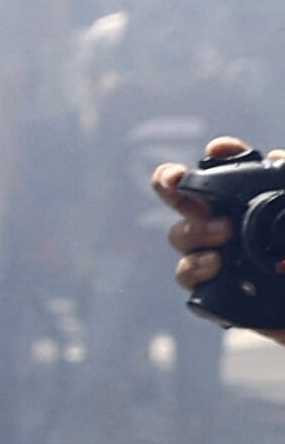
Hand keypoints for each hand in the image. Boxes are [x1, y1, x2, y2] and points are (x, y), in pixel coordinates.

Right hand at [153, 137, 252, 288]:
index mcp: (250, 210)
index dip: (218, 157)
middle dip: (169, 183)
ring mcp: (218, 260)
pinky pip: (188, 277)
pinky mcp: (216, 293)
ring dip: (195, 230)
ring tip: (223, 233)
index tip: (218, 150)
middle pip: (184, 199)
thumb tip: (277, 158)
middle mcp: (227, 229)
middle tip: (176, 179)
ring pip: (182, 237)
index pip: (229, 174)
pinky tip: (213, 265)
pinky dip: (193, 268)